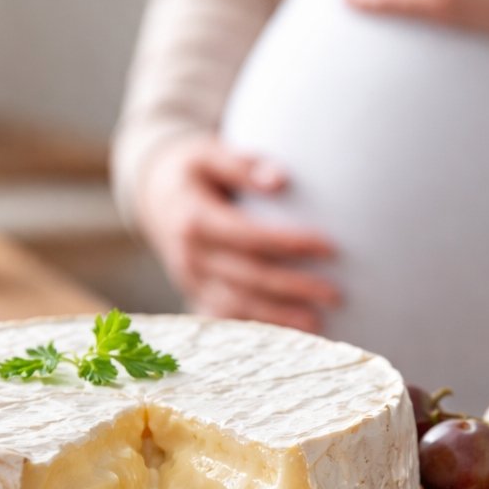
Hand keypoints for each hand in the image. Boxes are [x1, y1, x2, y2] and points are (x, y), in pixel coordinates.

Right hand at [133, 134, 339, 332]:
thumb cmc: (192, 170)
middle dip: (293, 288)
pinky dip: (256, 328)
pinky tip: (287, 335)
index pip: (249, 237)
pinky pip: (225, 317)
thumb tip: (281, 179)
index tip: (330, 247)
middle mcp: (190, 255)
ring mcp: (190, 279)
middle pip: (248, 277)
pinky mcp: (194, 293)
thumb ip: (243, 164)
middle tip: (335, 294)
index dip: (289, 244)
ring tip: (318, 324)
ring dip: (278, 317)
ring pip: (237, 305)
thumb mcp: (209, 154)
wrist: (153, 194)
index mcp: (194, 220)